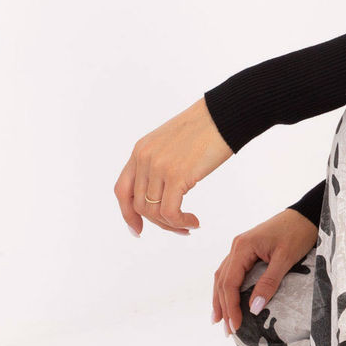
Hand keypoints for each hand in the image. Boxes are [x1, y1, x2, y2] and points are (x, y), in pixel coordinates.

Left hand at [114, 97, 233, 235]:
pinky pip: (170, 212)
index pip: (122, 190)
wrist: (223, 115)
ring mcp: (159, 167)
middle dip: (158, 223)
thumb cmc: (205, 128)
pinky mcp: (177, 175)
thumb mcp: (170, 143)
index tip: (137, 229)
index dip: (127, 213)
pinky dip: (181, 222)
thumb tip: (161, 191)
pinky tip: (194, 221)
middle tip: (178, 228)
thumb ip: (159, 162)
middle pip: (139, 205)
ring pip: (154, 211)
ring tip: (188, 225)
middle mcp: (144, 158)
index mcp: (140, 150)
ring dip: (171, 225)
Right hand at [213, 209, 318, 335]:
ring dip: (221, 298)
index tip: (236, 326)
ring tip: (220, 319)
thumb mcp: (285, 258)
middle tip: (226, 331)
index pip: (230, 283)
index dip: (231, 306)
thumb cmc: (298, 233)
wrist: (306, 215)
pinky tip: (227, 299)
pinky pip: (231, 271)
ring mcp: (240, 247)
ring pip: (223, 276)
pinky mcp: (247, 250)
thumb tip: (253, 308)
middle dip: (223, 307)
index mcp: (242, 247)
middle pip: (222, 281)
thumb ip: (269, 283)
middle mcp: (236, 247)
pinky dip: (227, 287)